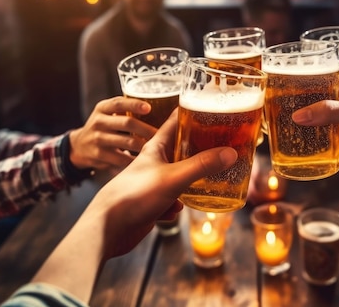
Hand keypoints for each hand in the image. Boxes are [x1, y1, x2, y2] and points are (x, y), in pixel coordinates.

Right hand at [68, 96, 157, 171]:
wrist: (79, 146)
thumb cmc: (102, 126)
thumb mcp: (107, 113)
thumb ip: (125, 108)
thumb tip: (159, 105)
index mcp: (102, 108)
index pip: (118, 103)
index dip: (134, 105)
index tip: (149, 108)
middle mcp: (98, 122)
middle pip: (127, 123)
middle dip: (147, 129)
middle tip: (163, 134)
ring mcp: (98, 139)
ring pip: (128, 142)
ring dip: (146, 145)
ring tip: (160, 147)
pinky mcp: (100, 155)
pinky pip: (123, 158)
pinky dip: (137, 159)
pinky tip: (147, 159)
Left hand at [82, 108, 237, 258]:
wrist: (108, 227)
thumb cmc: (133, 195)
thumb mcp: (173, 177)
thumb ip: (202, 165)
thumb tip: (230, 153)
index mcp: (156, 147)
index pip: (176, 122)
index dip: (193, 114)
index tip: (213, 111)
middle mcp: (154, 162)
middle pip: (182, 150)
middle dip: (201, 152)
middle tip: (221, 150)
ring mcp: (152, 183)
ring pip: (179, 177)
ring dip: (191, 183)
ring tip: (205, 184)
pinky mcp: (151, 203)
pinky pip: (171, 200)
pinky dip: (176, 205)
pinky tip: (175, 210)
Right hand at [292, 79, 338, 160]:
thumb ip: (329, 113)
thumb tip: (299, 116)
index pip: (327, 84)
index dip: (310, 87)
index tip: (290, 92)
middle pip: (326, 106)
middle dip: (310, 112)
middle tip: (288, 115)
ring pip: (331, 125)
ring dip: (318, 129)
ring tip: (295, 132)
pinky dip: (329, 144)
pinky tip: (314, 147)